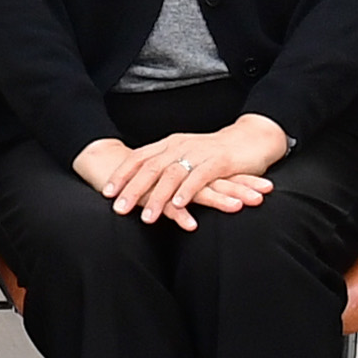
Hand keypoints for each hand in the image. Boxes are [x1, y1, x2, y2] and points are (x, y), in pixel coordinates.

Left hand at [98, 113, 289, 228]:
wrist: (251, 140)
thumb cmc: (215, 154)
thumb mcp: (186, 158)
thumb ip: (167, 168)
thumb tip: (142, 186)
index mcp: (169, 144)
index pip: (139, 158)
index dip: (121, 175)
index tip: (106, 193)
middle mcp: (180, 146)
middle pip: (150, 167)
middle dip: (132, 189)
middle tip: (118, 208)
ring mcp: (199, 153)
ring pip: (172, 175)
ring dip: (158, 197)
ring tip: (146, 217)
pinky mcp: (219, 162)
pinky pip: (199, 177)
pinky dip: (187, 191)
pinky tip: (178, 205)